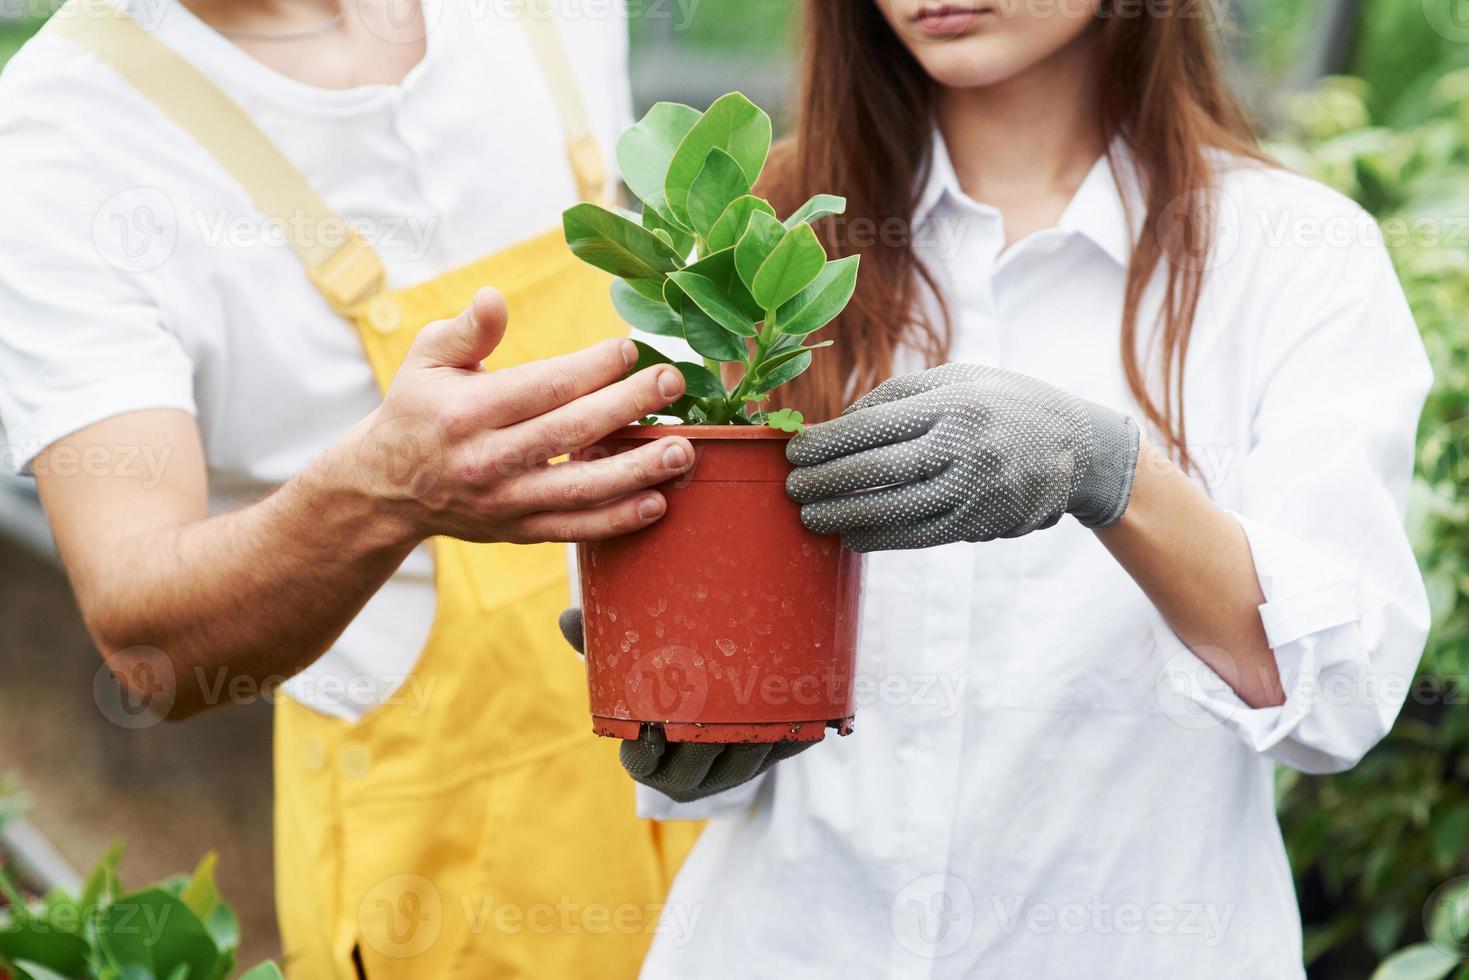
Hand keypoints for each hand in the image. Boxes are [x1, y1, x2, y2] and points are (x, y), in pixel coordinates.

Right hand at [342, 288, 694, 544]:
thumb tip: (494, 297)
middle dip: (628, 406)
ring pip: (581, 487)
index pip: (542, 386)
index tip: (629, 349)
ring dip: (637, 470)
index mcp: (467, 412)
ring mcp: (506, 502)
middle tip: (673, 383)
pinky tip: (657, 502)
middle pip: (571, 431)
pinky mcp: (518, 531)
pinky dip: (618, 520)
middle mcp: (488, 460)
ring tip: (682, 449)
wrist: (386, 489)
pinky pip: (576, 529)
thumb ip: (467, 330)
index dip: (592, 367)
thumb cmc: (418, 411)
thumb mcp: (427, 361)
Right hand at [557, 608, 810, 802]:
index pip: (640, 764)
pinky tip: (802, 701)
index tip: (650, 725)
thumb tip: (567, 618)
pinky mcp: (776, 756)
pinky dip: (795, 726)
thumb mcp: (631, 665)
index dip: (645, 750)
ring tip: (758, 701)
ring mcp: (735, 770)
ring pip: (745, 763)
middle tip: (714, 705)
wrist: (728, 694)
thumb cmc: (665, 680)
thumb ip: (602, 645)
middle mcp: (692, 774)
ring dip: (752, 737)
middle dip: (705, 741)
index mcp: (651, 758)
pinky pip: (788, 746)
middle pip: (696, 767)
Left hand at [784, 363, 1139, 551]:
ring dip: (846, 515)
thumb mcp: (957, 379)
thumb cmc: (1001, 403)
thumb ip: (897, 397)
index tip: (794, 452)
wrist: (1077, 446)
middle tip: (790, 488)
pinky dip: (881, 537)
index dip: (827, 443)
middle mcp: (966, 446)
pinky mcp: (983, 523)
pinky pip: (921, 535)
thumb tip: (836, 427)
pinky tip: (852, 534)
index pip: (875, 425)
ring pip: (896, 509)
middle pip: (879, 468)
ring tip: (810, 516)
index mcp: (954, 402)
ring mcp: (977, 489)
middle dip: (827, 481)